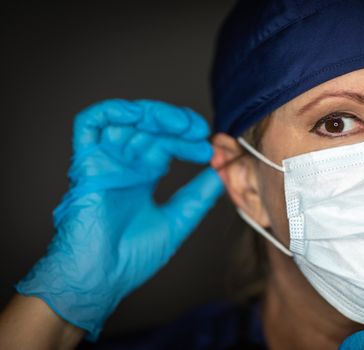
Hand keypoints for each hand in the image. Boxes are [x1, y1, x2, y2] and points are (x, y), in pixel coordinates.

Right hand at [15, 99, 223, 340]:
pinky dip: (111, 113)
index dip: (187, 138)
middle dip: (176, 123)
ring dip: (155, 116)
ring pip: (127, 121)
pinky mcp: (86, 163)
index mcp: (142, 176)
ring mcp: (106, 162)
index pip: (166, 143)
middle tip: (199, 131)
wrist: (102, 278)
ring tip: (181, 125)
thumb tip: (223, 173)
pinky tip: (138, 114)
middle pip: (149, 128)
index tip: (210, 147)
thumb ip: (199, 195)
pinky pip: (89, 125)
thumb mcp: (178, 220)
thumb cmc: (132, 257)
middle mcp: (124, 165)